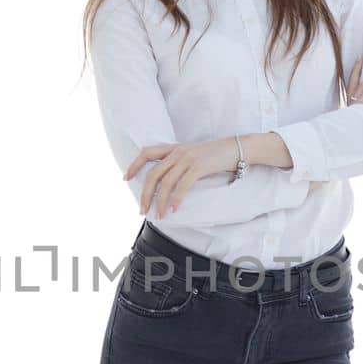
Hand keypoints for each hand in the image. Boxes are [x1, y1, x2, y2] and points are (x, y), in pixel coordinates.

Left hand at [124, 137, 239, 218]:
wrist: (237, 148)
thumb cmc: (216, 155)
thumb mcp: (193, 154)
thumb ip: (178, 163)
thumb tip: (166, 181)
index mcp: (174, 148)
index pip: (146, 152)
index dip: (134, 165)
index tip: (125, 178)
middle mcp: (178, 152)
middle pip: (153, 174)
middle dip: (145, 194)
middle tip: (142, 210)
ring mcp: (188, 158)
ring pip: (165, 182)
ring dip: (160, 202)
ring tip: (159, 215)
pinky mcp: (199, 166)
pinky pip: (182, 186)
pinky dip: (176, 199)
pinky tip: (174, 209)